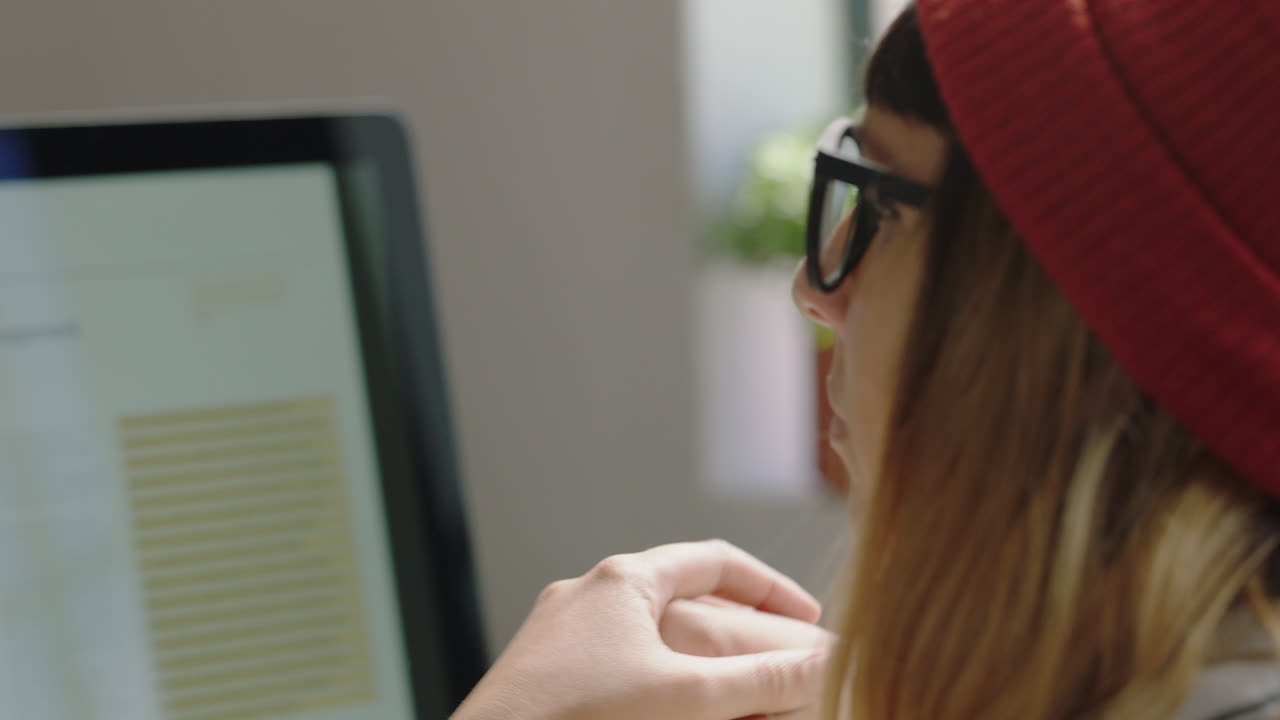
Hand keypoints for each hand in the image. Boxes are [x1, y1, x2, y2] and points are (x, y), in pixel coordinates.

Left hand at [451, 540, 829, 719]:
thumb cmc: (578, 719)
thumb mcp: (685, 698)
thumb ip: (760, 681)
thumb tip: (825, 664)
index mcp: (623, 579)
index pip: (715, 560)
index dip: (770, 588)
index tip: (807, 620)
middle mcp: (586, 594)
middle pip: (683, 596)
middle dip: (739, 627)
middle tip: (782, 660)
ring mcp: (559, 633)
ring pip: (648, 633)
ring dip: (697, 658)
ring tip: (734, 692)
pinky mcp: (542, 673)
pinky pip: (615, 662)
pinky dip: (657, 679)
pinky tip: (670, 709)